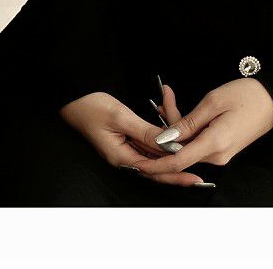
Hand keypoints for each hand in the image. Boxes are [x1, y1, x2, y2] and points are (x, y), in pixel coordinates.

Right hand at [57, 91, 206, 185]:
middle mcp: (124, 156)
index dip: (175, 173)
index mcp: (121, 157)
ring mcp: (124, 147)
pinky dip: (160, 138)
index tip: (193, 176)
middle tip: (198, 176)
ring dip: (170, 151)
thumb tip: (168, 144)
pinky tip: (171, 130)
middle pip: (156, 167)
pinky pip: (147, 142)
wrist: (73, 97)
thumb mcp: (121, 117)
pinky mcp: (125, 138)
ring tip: (191, 151)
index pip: (154, 171)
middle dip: (177, 169)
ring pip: (153, 155)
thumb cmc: (90, 107)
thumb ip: (145, 132)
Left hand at [127, 78, 272, 178]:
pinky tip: (179, 111)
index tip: (136, 160)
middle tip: (162, 98)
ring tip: (168, 98)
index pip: (177, 162)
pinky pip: (196, 143)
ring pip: (186, 146)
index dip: (154, 163)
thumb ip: (187, 123)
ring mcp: (220, 154)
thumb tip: (164, 139)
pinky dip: (185, 130)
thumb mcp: (213, 102)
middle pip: (179, 152)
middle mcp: (217, 155)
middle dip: (163, 132)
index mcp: (214, 144)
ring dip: (174, 127)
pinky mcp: (221, 148)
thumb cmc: (247, 96)